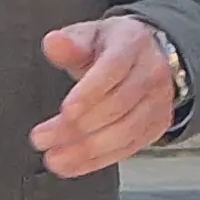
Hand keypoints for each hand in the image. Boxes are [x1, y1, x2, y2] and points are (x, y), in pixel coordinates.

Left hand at [30, 16, 177, 177]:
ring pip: (124, 132)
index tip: (65, 110)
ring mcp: (157, 103)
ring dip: (85, 150)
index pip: (114, 69)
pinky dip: (96, 161)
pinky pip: (127, 149)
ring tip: (54, 158)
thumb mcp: (91, 35)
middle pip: (116, 106)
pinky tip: (71, 164)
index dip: (89, 92)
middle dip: (75, 127)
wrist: (151, 56)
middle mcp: (150, 73)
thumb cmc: (113, 47)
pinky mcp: (155, 127)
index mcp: (132, 44)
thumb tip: (53, 43)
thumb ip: (70, 43)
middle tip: (42, 138)